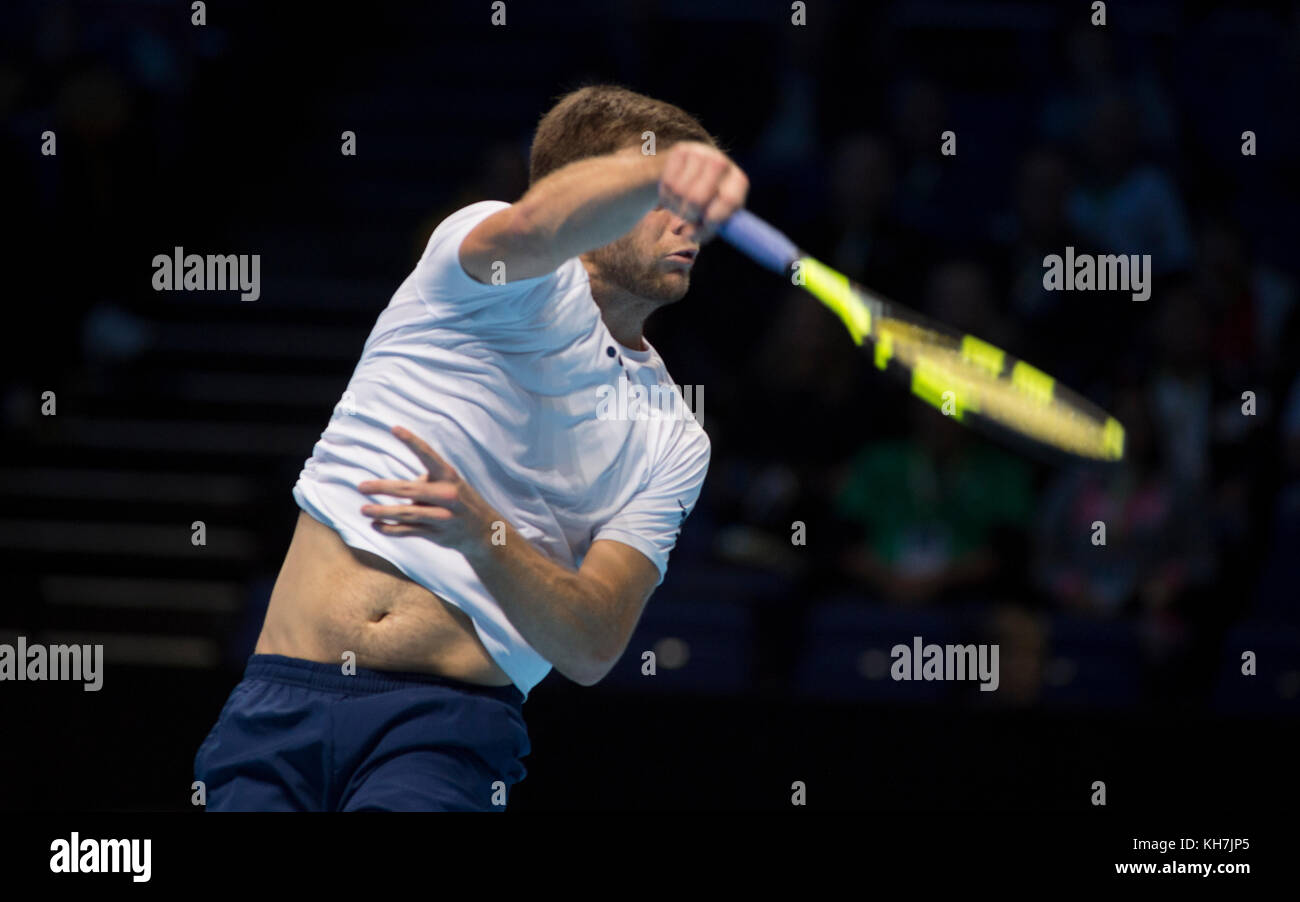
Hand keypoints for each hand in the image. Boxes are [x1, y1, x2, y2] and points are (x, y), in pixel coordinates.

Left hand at [358, 426, 500, 553]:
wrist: (484, 531)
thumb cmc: (459, 500)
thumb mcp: (449, 483)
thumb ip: (424, 482)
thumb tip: (393, 487)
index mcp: (449, 476)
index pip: (428, 455)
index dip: (412, 441)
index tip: (394, 428)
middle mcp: (447, 495)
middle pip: (408, 490)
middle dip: (382, 488)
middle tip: (362, 487)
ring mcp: (443, 516)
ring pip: (406, 513)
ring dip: (382, 511)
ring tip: (364, 509)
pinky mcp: (437, 534)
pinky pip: (408, 531)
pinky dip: (390, 529)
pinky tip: (375, 525)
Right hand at [657, 141, 747, 242]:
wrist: (694, 171)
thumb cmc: (708, 201)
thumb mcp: (713, 216)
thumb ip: (703, 229)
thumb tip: (685, 234)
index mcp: (738, 182)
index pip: (728, 202)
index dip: (712, 221)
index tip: (700, 230)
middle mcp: (722, 164)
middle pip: (698, 198)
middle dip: (688, 216)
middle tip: (686, 221)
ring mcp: (701, 154)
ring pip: (679, 191)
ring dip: (675, 208)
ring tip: (679, 210)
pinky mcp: (681, 150)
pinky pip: (668, 182)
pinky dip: (666, 198)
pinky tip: (672, 199)